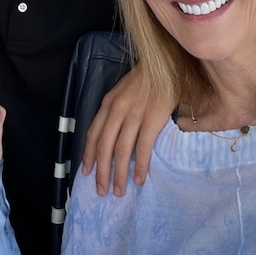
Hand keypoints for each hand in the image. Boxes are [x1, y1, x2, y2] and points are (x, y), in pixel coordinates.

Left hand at [81, 64, 171, 195]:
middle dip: (101, 171)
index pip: (93, 134)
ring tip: (118, 190)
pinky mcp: (152, 119)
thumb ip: (115, 110)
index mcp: (108, 104)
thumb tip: (111, 136)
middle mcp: (116, 110)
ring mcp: (134, 115)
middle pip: (104, 147)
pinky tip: (138, 179)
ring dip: (118, 174)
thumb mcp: (122, 91)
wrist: (168, 63)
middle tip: (101, 191)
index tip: (87, 172)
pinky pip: (142, 148)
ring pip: (121, 151)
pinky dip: (139, 166)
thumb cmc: (146, 79)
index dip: (89, 155)